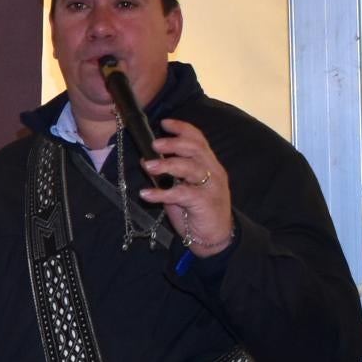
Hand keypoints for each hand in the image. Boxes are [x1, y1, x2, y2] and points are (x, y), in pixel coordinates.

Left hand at [139, 122, 233, 255]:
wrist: (215, 238)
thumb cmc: (197, 211)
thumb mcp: (184, 188)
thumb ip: (171, 175)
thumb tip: (147, 161)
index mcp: (209, 164)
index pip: (198, 139)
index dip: (182, 128)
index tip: (165, 123)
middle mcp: (213, 171)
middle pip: (195, 149)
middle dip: (173, 143)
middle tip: (155, 144)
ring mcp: (211, 186)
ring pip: (190, 168)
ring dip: (167, 164)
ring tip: (148, 166)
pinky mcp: (205, 202)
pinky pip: (181, 194)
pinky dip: (161, 193)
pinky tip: (146, 194)